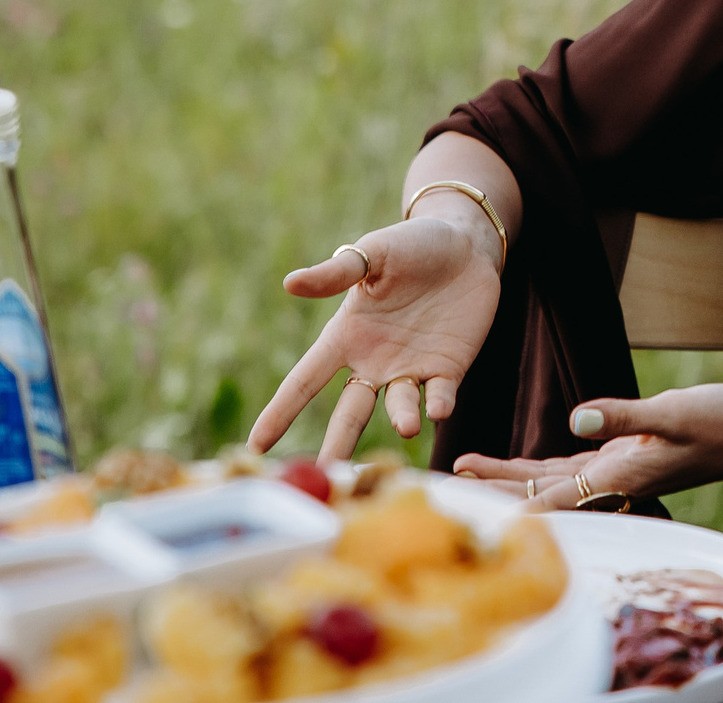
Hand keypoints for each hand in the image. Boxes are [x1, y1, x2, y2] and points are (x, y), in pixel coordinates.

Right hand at [248, 215, 502, 465]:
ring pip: (399, 407)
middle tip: (326, 477)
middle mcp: (374, 361)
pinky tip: (439, 408)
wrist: (466, 245)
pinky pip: (440, 395)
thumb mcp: (372, 255)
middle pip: (349, 412)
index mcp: (347, 337)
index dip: (281, 411)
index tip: (256, 447)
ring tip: (406, 425)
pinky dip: (439, 404)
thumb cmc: (411, 245)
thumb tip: (290, 283)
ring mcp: (412, 368)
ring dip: (401, 417)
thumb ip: (336, 273)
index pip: (305, 380)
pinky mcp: (449, 368)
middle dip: (337, 445)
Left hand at [452, 385, 722, 512]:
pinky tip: (517, 463)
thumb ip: (624, 415)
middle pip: (541, 489)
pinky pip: (571, 466)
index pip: (557, 499)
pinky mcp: (623, 455)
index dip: (516, 510)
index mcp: (621, 474)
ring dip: (510, 474)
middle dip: (496, 487)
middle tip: (448, 481)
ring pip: (550, 478)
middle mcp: (613, 479)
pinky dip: (540, 465)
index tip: (476, 519)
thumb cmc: (721, 421)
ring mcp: (617, 469)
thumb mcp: (674, 411)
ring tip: (466, 466)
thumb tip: (576, 415)